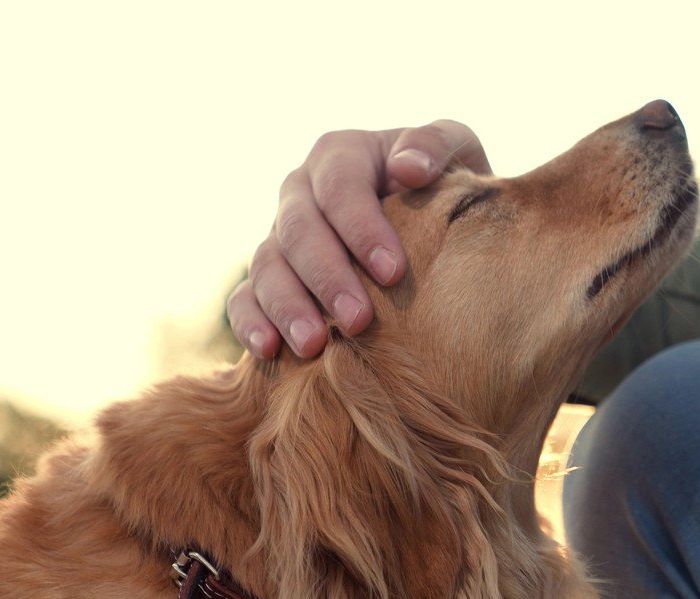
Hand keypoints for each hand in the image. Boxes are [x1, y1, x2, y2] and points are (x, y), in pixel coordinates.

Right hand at [228, 121, 490, 357]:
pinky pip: (244, 298)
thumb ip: (435, 145)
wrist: (432, 226)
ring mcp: (279, 236)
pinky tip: (270, 352)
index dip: (362, 227)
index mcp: (341, 156)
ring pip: (266, 266)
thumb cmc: (444, 186)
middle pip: (298, 229)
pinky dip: (251, 323)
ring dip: (287, 306)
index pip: (341, 185)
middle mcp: (301, 192)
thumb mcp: (454, 152)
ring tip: (314, 346)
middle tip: (359, 319)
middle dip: (326, 276)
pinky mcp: (269, 278)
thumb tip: (409, 167)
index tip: (394, 272)